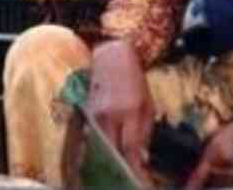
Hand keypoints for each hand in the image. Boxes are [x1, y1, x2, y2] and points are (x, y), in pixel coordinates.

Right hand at [86, 39, 155, 182]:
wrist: (110, 55)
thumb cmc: (134, 81)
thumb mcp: (148, 105)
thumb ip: (144, 133)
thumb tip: (140, 160)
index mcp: (131, 112)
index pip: (131, 150)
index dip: (135, 171)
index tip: (141, 183)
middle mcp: (110, 115)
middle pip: (112, 152)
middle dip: (119, 171)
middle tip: (126, 182)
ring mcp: (94, 113)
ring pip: (99, 146)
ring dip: (106, 162)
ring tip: (113, 176)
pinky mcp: (85, 112)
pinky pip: (91, 137)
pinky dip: (97, 149)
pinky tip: (100, 159)